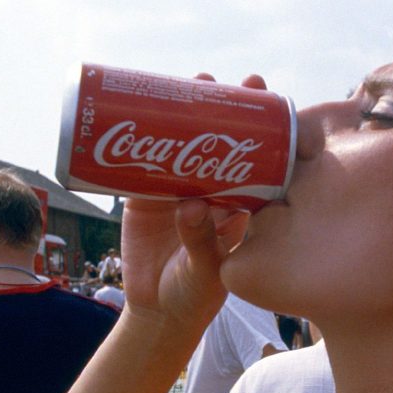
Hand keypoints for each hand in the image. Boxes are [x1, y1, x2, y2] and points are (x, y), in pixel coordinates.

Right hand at [116, 73, 263, 331]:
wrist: (159, 311)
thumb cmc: (197, 293)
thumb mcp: (207, 269)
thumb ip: (203, 240)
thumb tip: (192, 205)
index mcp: (237, 201)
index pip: (251, 151)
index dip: (254, 121)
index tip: (257, 92)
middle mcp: (209, 187)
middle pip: (213, 136)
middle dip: (214, 105)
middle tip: (213, 81)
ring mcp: (175, 188)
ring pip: (178, 142)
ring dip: (179, 112)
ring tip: (183, 83)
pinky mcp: (142, 197)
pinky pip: (141, 161)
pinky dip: (138, 139)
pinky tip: (135, 113)